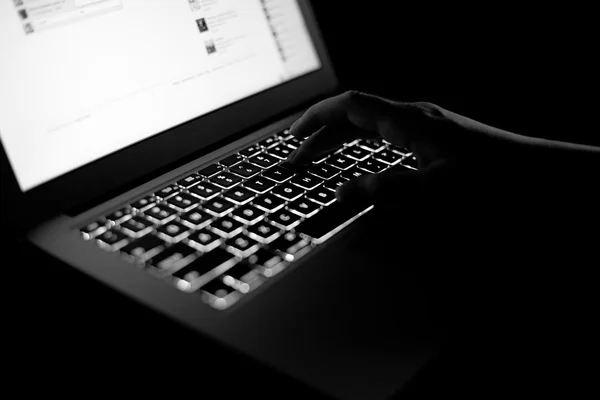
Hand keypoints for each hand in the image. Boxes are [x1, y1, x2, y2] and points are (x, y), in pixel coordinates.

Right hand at [288, 91, 508, 204]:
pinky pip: (384, 130)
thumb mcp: (436, 191)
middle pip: (355, 114)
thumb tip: (344, 191)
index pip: (350, 105)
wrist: (535, 175)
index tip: (293, 136)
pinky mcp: (432, 134)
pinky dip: (361, 142)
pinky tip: (358, 157)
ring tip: (318, 156)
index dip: (317, 117)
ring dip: (341, 137)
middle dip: (322, 134)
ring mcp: (423, 123)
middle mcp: (413, 115)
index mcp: (408, 121)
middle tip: (298, 157)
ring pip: (369, 122)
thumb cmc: (492, 181)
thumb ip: (388, 190)